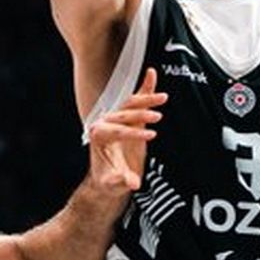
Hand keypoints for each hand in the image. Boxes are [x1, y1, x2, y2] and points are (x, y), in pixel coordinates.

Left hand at [85, 69, 164, 193]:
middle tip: (157, 117)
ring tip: (162, 97)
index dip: (133, 133)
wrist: (109, 178)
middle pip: (123, 113)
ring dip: (146, 99)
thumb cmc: (108, 180)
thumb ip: (120, 182)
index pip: (116, 130)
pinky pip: (137, 100)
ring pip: (131, 104)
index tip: (150, 136)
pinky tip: (152, 74)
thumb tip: (129, 181)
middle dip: (140, 113)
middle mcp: (104, 123)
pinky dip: (145, 88)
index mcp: (97, 136)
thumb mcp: (112, 185)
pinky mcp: (129, 118)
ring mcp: (117, 119)